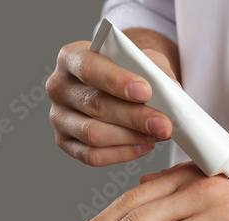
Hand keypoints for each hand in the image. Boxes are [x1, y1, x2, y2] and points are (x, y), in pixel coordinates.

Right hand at [46, 41, 174, 165]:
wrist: (117, 86)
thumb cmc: (129, 71)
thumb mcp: (143, 61)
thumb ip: (154, 72)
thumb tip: (170, 95)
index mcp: (71, 57)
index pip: (89, 68)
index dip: (116, 81)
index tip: (146, 92)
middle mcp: (58, 87)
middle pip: (94, 105)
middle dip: (134, 117)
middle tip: (164, 125)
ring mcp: (58, 117)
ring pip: (93, 134)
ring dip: (131, 137)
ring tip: (158, 135)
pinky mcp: (64, 142)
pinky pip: (92, 156)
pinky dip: (122, 153)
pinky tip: (145, 146)